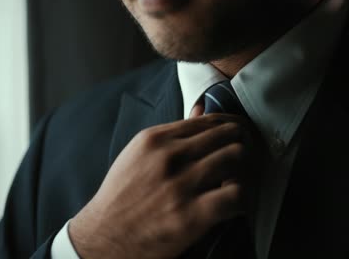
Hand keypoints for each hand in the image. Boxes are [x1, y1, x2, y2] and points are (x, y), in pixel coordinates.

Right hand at [69, 114, 252, 258]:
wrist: (103, 239)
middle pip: (228, 134)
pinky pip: (236, 194)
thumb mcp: (139, 156)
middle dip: (242, 143)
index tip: (238, 135)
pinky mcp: (191, 215)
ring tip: (240, 178)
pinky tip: (235, 203)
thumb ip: (173, 133)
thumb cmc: (122, 197)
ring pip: (236, 157)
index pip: (209, 120)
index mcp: (155, 139)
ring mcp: (180, 185)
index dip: (230, 126)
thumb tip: (200, 109)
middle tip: (246, 156)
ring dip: (245, 168)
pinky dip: (242, 197)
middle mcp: (169, 157)